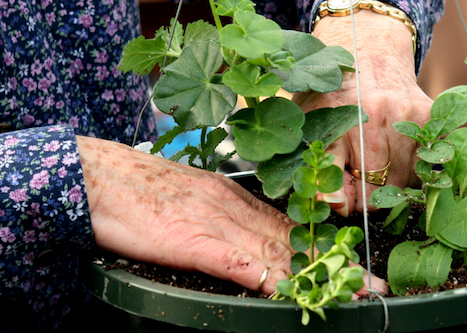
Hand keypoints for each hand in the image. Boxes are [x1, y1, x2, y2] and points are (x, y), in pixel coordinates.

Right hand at [78, 136, 386, 294]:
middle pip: (291, 239)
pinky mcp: (189, 238)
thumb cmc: (135, 189)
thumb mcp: (187, 199)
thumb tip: (244, 245)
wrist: (94, 174)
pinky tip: (286, 288)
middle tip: (372, 285)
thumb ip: (218, 220)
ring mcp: (213, 222)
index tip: (353, 264)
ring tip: (349, 291)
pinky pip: (234, 259)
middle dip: (333, 263)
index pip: (286, 225)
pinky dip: (263, 273)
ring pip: (273, 249)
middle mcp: (232, 206)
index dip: (322, 247)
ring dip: (313, 273)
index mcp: (232, 197)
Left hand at [294, 10, 430, 215]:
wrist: (366, 53)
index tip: (339, 201)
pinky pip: (427, 165)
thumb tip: (333, 206)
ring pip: (406, 182)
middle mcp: (375, 117)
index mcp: (339, 122)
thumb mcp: (311, 126)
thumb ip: (321, 167)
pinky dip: (415, 168)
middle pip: (379, 191)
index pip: (344, 181)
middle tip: (357, 175)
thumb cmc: (333, 97)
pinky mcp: (430, 116)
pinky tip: (399, 152)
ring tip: (377, 160)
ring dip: (393, 183)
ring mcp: (407, 116)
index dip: (340, 199)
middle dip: (367, 194)